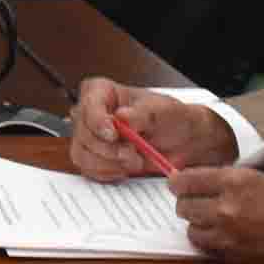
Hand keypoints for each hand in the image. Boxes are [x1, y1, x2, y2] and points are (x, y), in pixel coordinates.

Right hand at [66, 77, 230, 179]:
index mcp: (101, 91)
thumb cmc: (169, 118)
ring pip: (82, 154)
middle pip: (84, 134)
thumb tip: (122, 116)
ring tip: (133, 160)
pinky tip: (124, 168)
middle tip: (133, 153)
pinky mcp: (91, 157)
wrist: (181, 141)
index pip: (89, 105)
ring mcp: (88, 136)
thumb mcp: (162, 110)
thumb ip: (142, 113)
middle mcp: (89, 113)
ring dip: (110, 163)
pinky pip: (88, 169)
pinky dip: (108, 172)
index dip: (98, 122)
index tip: (114, 134)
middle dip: (110, 149)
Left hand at [169, 166, 263, 263]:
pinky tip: (231, 239)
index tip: (180, 183)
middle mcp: (226, 210)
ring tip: (216, 222)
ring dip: (200, 226)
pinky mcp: (238, 261)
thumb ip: (234, 181)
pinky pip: (211, 252)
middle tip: (199, 202)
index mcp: (235, 183)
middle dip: (190, 204)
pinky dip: (215, 246)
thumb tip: (207, 182)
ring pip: (193, 232)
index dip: (180, 182)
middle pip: (183, 207)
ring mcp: (230, 239)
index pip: (185, 181)